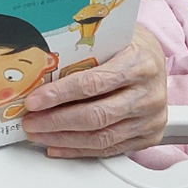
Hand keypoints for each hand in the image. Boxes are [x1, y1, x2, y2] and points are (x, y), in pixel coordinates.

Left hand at [22, 26, 167, 157]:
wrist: (156, 59)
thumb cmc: (128, 45)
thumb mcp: (109, 38)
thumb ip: (82, 54)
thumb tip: (42, 70)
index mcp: (139, 64)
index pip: (92, 83)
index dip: (59, 94)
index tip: (35, 101)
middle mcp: (148, 94)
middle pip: (96, 115)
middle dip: (56, 121)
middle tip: (31, 121)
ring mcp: (151, 118)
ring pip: (102, 137)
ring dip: (64, 139)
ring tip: (39, 134)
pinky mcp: (150, 135)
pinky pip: (110, 149)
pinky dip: (80, 150)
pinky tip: (59, 145)